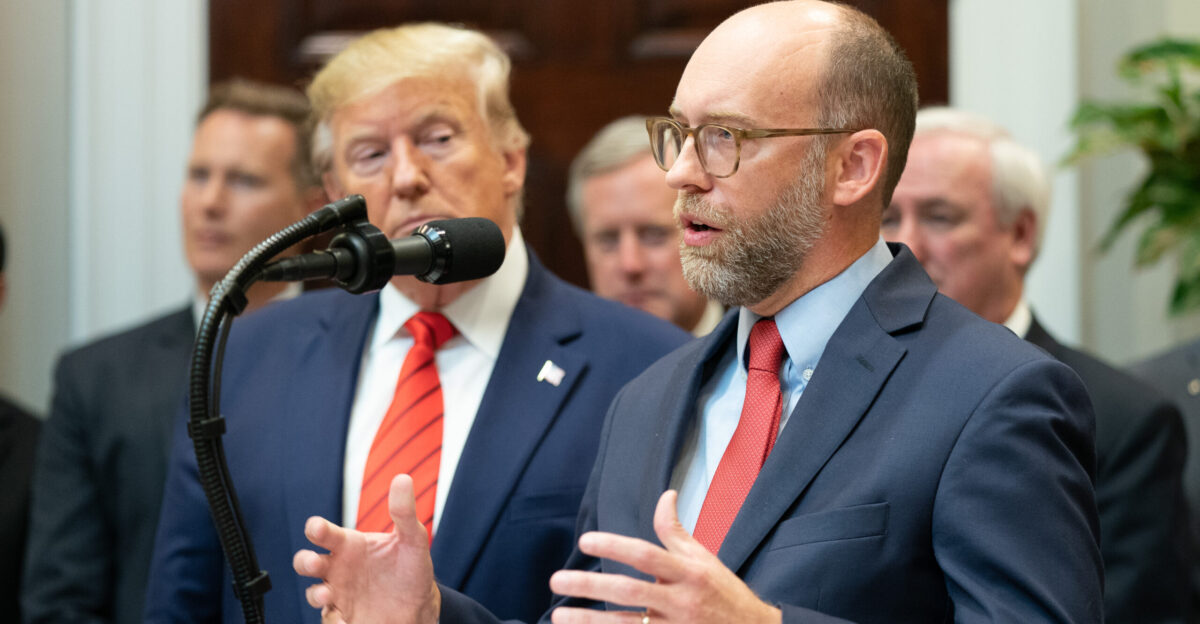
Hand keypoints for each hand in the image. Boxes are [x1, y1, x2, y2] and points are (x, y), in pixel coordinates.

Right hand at [293, 474, 440, 623]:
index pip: (324, 534)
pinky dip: (333, 621)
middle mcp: (338, 569)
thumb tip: (403, 479)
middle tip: (316, 563)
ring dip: (315, 594)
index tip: (317, 528)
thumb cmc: (411, 569)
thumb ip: (404, 512)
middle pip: (306, 563)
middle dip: (305, 561)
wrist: (420, 606)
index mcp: (349, 546)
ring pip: (313, 593)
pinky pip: (329, 620)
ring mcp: (338, 594)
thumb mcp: (412, 539)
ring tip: (327, 596)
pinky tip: (344, 622)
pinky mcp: (343, 617)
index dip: (316, 529)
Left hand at [548, 490, 780, 623]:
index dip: (614, 546)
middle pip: (629, 591)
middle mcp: (680, 601)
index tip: (585, 540)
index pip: (646, 555)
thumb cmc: (723, 593)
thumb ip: (676, 531)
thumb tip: (666, 495)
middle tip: (556, 580)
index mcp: (689, 572)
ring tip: (559, 614)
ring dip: (588, 620)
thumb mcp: (704, 558)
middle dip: (590, 585)